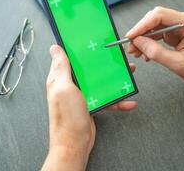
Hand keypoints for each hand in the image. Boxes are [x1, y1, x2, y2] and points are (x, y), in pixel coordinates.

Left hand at [42, 45, 136, 170]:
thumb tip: (55, 48)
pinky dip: (118, 100)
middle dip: (103, 63)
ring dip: (115, 79)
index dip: (79, 48)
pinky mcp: (91, 104)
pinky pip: (106, 98)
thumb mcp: (63, 88)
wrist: (75, 143)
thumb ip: (61, 68)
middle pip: (89, 68)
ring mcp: (82, 95)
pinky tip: (128, 101)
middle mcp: (71, 85)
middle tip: (117, 57)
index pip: (69, 57)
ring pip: (100, 82)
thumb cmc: (67, 118)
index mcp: (61, 78)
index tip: (92, 40)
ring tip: (128, 74)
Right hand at [126, 6, 183, 89]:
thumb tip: (138, 43)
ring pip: (155, 28)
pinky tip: (146, 53)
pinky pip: (159, 35)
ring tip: (136, 52)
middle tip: (131, 46)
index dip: (142, 25)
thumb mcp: (178, 63)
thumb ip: (156, 52)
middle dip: (141, 32)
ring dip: (144, 39)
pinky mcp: (177, 34)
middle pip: (155, 19)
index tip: (130, 36)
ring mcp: (180, 27)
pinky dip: (151, 43)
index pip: (159, 16)